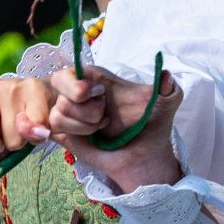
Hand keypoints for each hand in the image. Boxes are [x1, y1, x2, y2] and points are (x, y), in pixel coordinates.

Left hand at [0, 77, 54, 188]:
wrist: (49, 95)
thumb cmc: (16, 123)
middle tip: (7, 140)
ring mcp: (8, 88)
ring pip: (13, 139)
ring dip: (22, 143)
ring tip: (27, 129)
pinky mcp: (33, 88)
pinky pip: (34, 129)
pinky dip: (39, 136)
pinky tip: (41, 125)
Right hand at [46, 65, 183, 193]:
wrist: (145, 156)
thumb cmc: (152, 124)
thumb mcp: (167, 102)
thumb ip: (169, 87)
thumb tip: (167, 75)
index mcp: (98, 79)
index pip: (73, 66)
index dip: (78, 78)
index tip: (97, 91)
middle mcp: (80, 93)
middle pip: (57, 81)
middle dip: (78, 98)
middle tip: (102, 112)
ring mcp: (70, 113)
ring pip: (59, 109)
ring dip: (84, 121)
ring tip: (104, 126)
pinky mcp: (64, 133)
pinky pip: (55, 127)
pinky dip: (76, 132)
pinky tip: (93, 136)